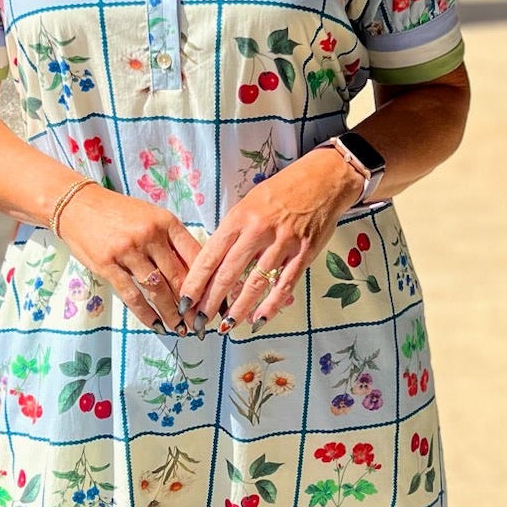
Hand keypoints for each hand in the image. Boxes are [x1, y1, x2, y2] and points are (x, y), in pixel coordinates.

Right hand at [58, 183, 201, 331]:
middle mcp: (150, 235)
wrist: (78, 206)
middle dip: (192, 304)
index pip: (195, 255)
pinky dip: (146, 314)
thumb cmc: (118, 213)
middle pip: (178, 276)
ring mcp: (128, 251)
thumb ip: (170, 242)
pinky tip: (156, 325)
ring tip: (181, 329)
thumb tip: (194, 275)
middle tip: (201, 323)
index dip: (207, 280)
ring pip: (157, 290)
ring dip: (171, 314)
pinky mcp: (108, 265)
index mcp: (166, 222)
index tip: (214, 300)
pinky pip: (132, 296)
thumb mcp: (151, 218)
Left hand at [178, 149, 363, 330]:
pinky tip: (259, 320)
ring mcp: (283, 243)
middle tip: (199, 322)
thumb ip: (233, 232)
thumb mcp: (249, 204)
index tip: (184, 301)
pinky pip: (284, 285)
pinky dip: (271, 306)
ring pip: (255, 283)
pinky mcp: (304, 253)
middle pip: (228, 273)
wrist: (323, 179)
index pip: (210, 255)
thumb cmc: (282, 191)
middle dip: (211, 302)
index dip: (195, 282)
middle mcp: (258, 230)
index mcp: (239, 217)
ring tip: (226, 326)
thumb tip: (215, 262)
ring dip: (239, 309)